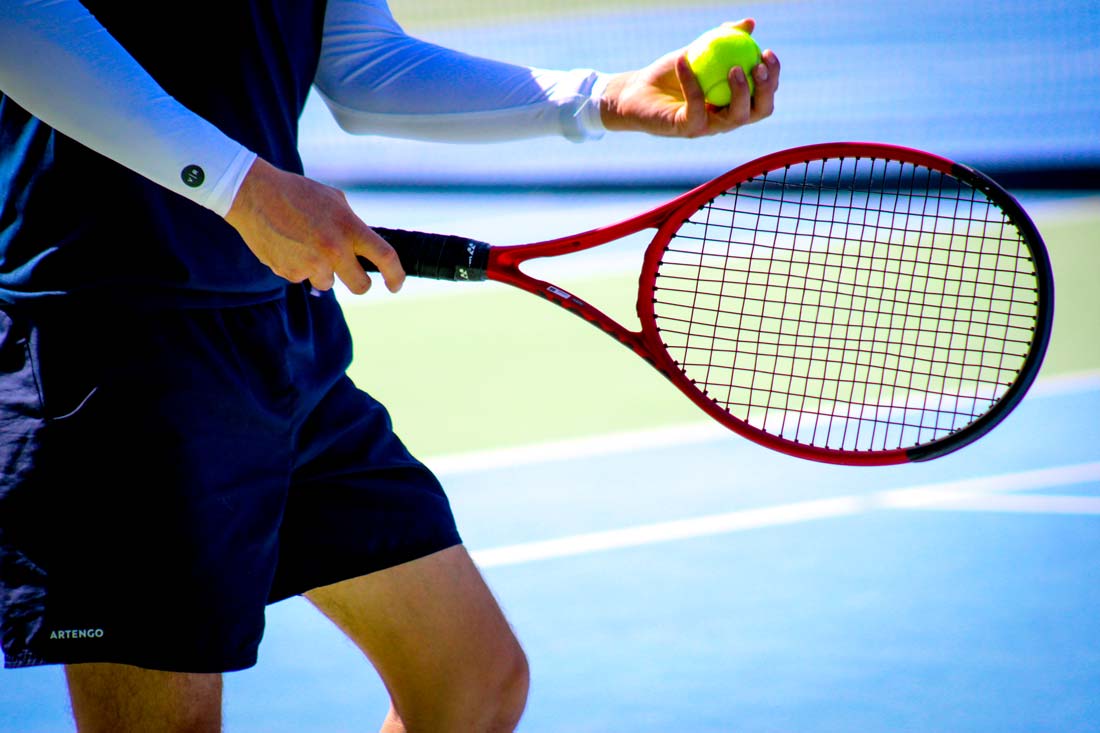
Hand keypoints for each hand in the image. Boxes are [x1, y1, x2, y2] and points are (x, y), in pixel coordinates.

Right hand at [224, 158, 403, 293]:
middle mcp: (334, 250)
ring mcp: (311, 264)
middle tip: (354, 276)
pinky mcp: (289, 272)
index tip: (396, 285)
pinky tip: (287, 246)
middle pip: (361, 286)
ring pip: (327, 283)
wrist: (254, 195)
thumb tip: (364, 247)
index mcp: (349, 228)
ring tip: (305, 245)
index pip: (385, 257)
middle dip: (360, 284)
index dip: (396, 276)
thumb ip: (352, 225)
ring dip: (322, 271)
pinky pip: (302, 278)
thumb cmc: (297, 193)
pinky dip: (298, 267)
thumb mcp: (334, 201)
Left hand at [599, 18, 779, 137]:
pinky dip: (691, 83)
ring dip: (740, 92)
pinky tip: (684, 60)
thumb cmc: (670, 73)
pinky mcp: (686, 129)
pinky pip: (696, 107)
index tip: (767, 52)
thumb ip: (723, 38)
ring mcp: (707, 127)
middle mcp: (725, 119)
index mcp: (734, 102)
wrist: (636, 91)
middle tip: (758, 65)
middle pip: (760, 111)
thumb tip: (749, 23)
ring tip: (734, 68)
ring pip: (736, 118)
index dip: (772, 77)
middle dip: (766, 89)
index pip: (763, 95)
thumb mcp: (698, 50)